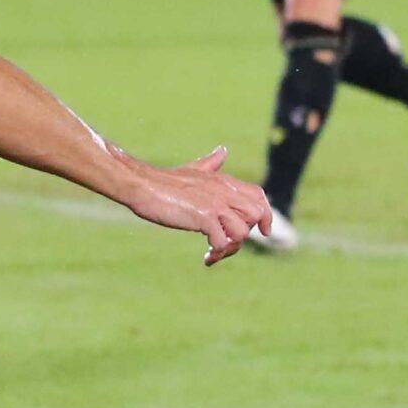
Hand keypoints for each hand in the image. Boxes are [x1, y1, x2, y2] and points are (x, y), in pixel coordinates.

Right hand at [120, 146, 271, 265]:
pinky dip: (218, 252)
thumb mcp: (193, 170)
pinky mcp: (203, 217)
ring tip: (214, 253)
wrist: (142, 185)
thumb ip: (210, 163)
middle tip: (228, 244)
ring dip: (232, 248)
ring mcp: (215, 204)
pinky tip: (206, 256)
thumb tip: (223, 150)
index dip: (266, 215)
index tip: (264, 232)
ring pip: (243, 232)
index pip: (258, 196)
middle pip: (257, 215)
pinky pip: (223, 241)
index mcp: (224, 181)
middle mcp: (225, 192)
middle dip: (247, 234)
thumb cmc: (162, 181)